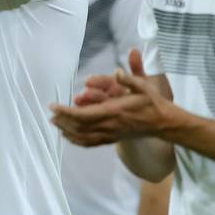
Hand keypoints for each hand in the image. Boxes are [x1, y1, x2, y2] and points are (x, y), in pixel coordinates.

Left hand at [50, 49, 176, 146]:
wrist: (162, 122)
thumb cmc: (152, 102)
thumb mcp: (143, 86)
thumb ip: (129, 79)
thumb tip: (117, 71)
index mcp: (113, 111)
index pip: (82, 114)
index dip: (65, 112)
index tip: (53, 106)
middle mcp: (110, 125)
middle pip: (79, 127)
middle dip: (63, 121)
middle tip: (51, 115)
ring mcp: (111, 134)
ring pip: (83, 137)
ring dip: (67, 131)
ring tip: (56, 124)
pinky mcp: (113, 139)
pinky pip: (91, 143)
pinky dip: (77, 141)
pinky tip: (69, 137)